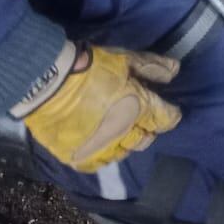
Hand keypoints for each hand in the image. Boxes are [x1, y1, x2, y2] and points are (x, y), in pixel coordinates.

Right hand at [13, 42, 180, 172]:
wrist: (48, 82)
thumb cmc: (91, 67)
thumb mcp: (125, 59)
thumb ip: (152, 66)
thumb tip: (175, 71)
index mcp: (137, 108)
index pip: (166, 119)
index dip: (171, 115)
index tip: (169, 111)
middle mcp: (122, 133)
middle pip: (146, 140)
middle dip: (148, 131)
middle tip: (142, 121)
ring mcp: (99, 148)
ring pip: (123, 153)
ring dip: (126, 144)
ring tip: (120, 133)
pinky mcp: (77, 157)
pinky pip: (97, 164)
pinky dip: (102, 156)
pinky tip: (100, 146)